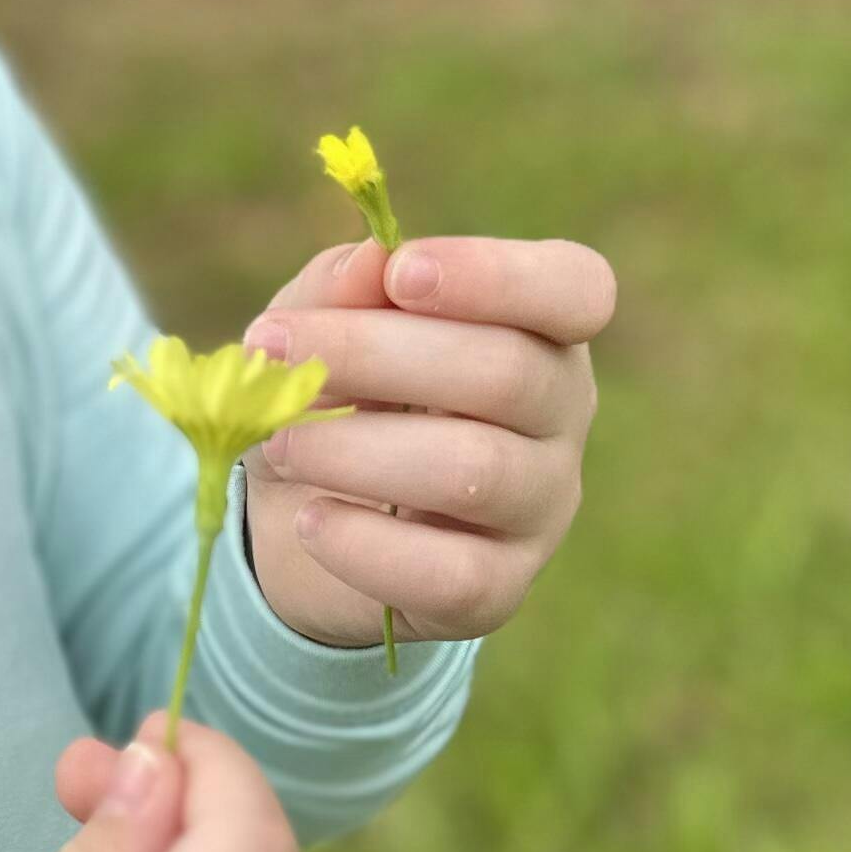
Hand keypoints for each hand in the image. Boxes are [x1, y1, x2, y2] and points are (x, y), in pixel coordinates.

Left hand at [234, 230, 615, 648]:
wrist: (299, 520)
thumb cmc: (335, 393)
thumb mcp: (321, 322)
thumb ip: (342, 286)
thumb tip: (371, 263)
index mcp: (540, 329)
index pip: (575, 290)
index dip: (497, 276)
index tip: (401, 274)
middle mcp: (563, 414)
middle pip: (507, 373)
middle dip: (374, 355)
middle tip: (275, 350)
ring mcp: (542, 507)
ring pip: (475, 472)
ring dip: (355, 450)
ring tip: (277, 441)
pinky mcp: (499, 589)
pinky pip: (449, 574)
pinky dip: (363, 544)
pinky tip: (308, 521)